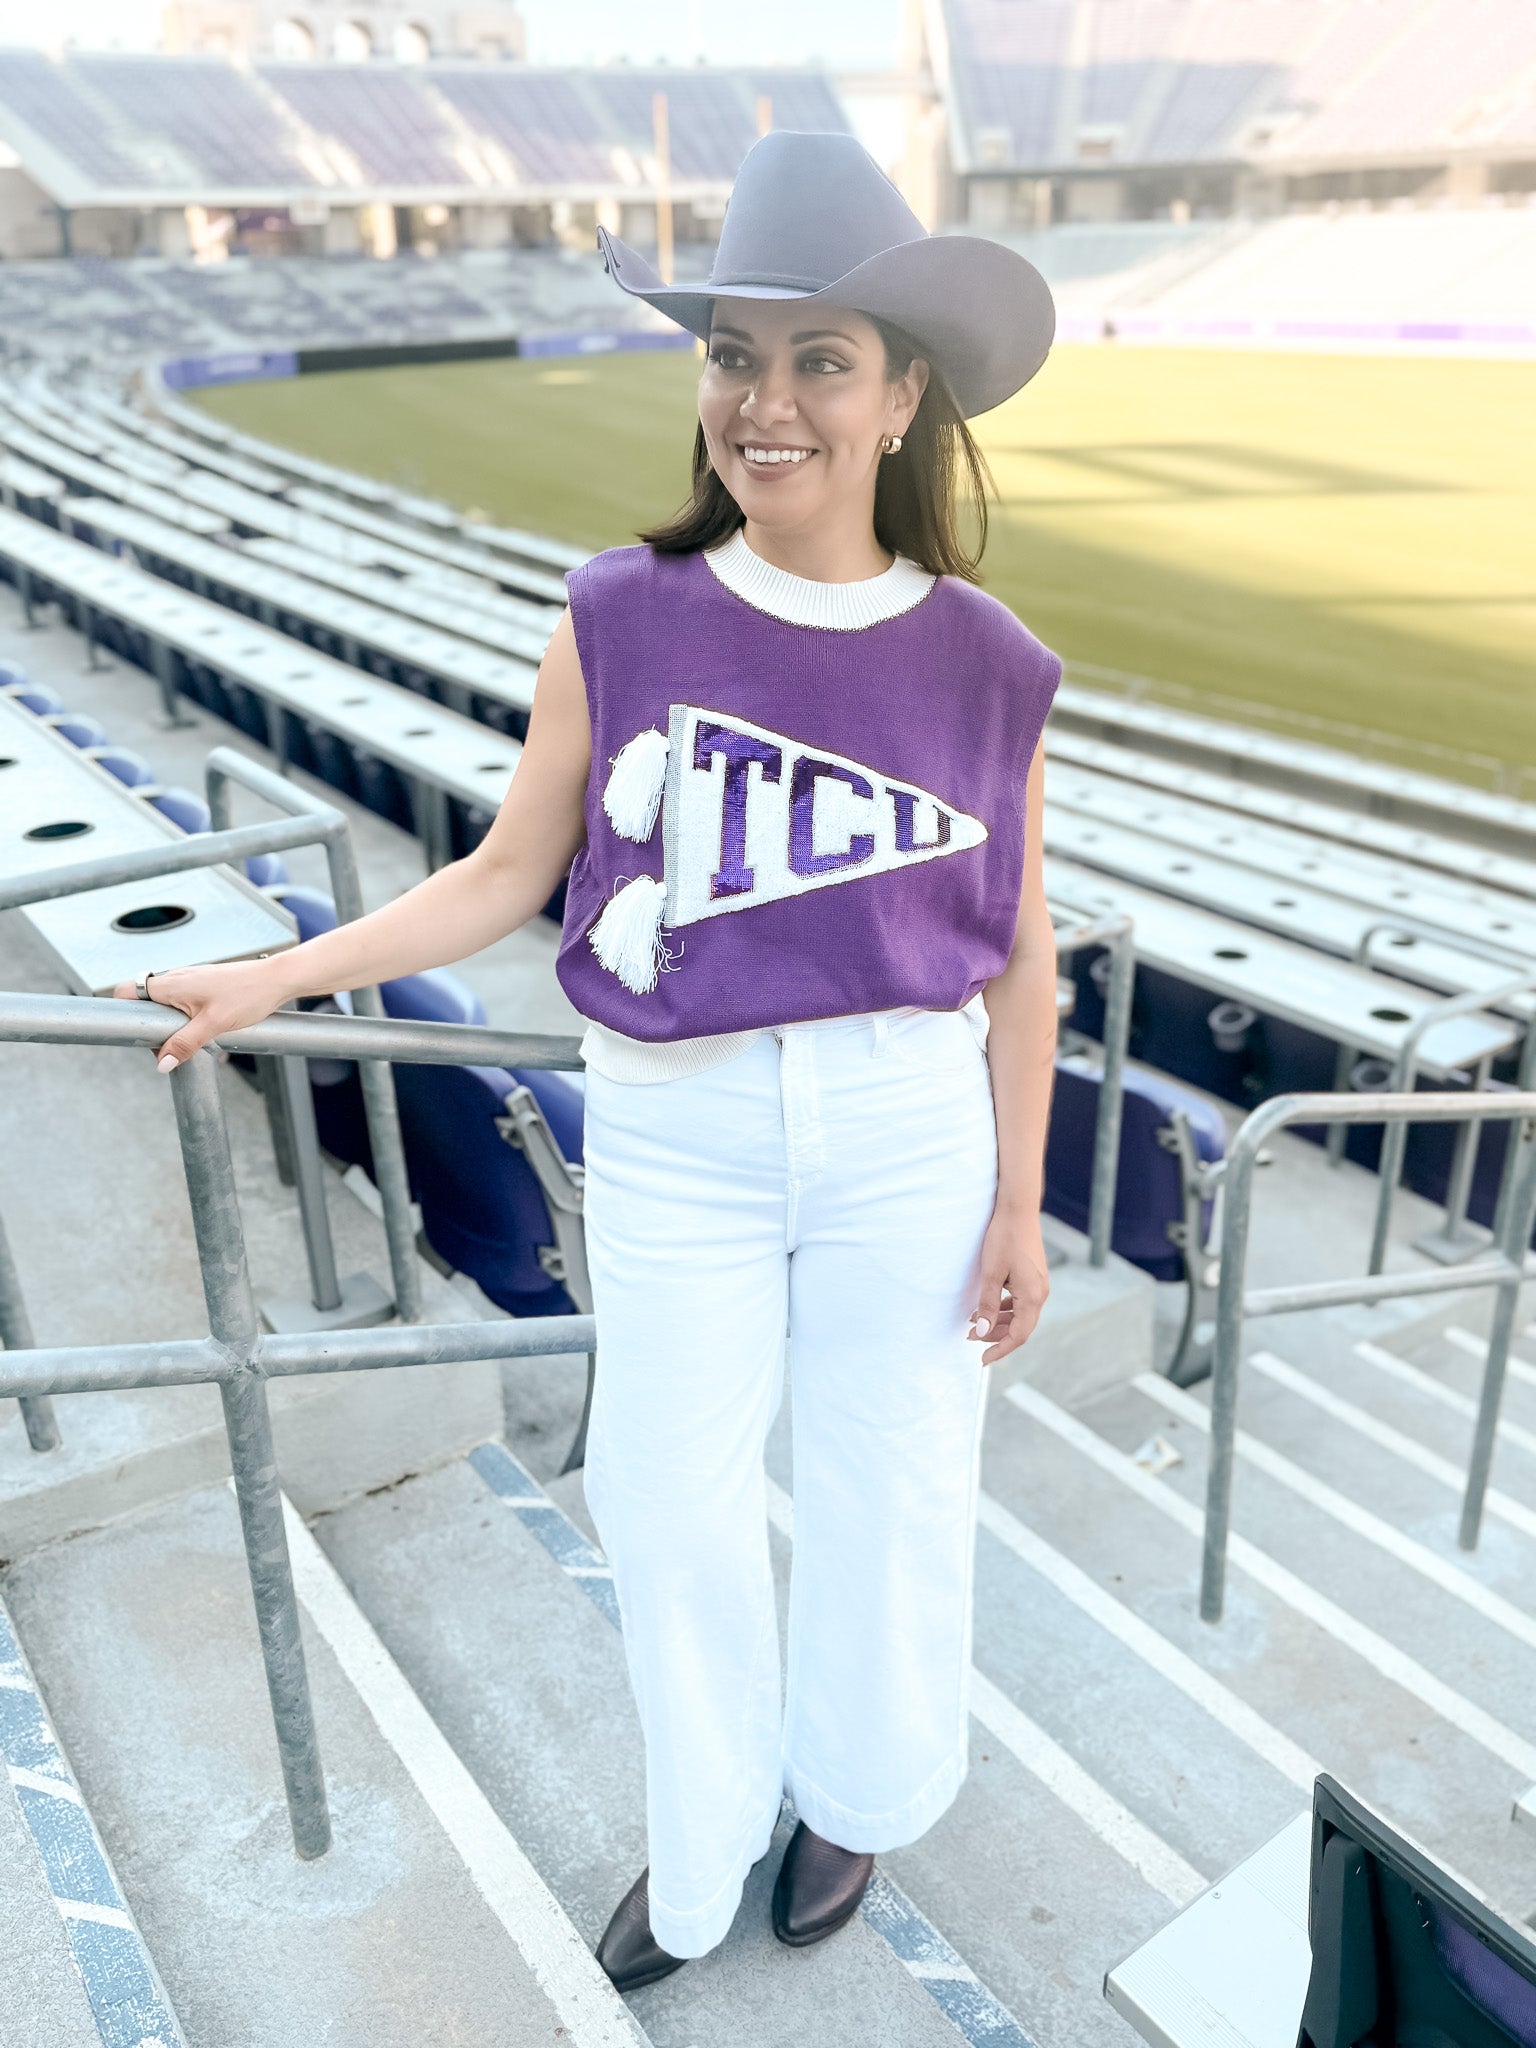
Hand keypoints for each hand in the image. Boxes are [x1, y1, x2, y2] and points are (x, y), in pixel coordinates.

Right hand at [110, 958, 289, 1072]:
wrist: (278, 979)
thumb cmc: (247, 995)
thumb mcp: (213, 1025)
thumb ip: (185, 1044)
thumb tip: (162, 1064)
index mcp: (171, 984)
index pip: (126, 992)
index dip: (124, 1014)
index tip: (139, 1037)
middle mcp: (176, 978)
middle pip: (144, 1003)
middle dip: (151, 1027)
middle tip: (170, 1046)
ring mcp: (190, 980)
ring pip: (165, 1004)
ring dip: (170, 1024)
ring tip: (191, 1039)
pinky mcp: (204, 985)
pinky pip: (182, 1002)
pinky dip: (185, 1018)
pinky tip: (204, 1030)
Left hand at [968, 1201, 1049, 1366]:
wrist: (1018, 1210)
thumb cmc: (1004, 1239)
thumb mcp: (991, 1274)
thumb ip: (987, 1305)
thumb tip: (981, 1333)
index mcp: (1032, 1296)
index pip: (1019, 1335)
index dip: (1000, 1349)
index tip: (982, 1359)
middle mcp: (1040, 1293)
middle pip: (1020, 1327)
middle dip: (996, 1336)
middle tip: (970, 1337)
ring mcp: (1038, 1284)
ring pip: (1020, 1314)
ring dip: (999, 1322)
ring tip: (974, 1322)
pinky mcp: (1034, 1276)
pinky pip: (1021, 1301)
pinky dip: (1004, 1308)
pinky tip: (987, 1305)